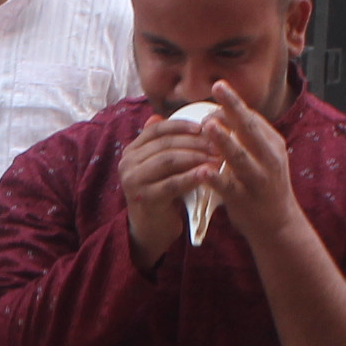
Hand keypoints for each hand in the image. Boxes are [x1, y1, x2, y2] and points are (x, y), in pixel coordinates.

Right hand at [119, 114, 218, 266]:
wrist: (151, 230)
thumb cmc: (161, 195)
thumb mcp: (160, 167)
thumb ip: (161, 144)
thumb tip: (160, 114)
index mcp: (131, 151)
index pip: (156, 130)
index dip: (181, 126)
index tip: (204, 126)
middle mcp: (127, 163)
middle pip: (165, 144)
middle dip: (194, 142)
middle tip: (218, 143)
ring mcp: (133, 181)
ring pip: (169, 160)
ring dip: (196, 157)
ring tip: (217, 157)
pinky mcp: (144, 198)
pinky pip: (172, 183)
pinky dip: (192, 177)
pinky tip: (208, 174)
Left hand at [201, 85, 297, 237]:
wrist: (278, 223)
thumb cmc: (264, 183)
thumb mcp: (264, 155)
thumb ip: (247, 135)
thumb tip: (223, 109)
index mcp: (272, 144)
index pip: (252, 118)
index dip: (234, 103)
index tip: (218, 87)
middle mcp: (269, 158)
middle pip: (250, 129)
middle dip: (234, 107)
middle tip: (218, 87)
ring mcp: (258, 179)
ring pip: (240, 157)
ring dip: (224, 140)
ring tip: (208, 125)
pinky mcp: (245, 199)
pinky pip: (229, 187)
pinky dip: (216, 179)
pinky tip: (203, 171)